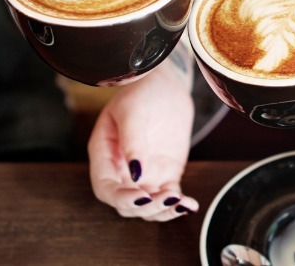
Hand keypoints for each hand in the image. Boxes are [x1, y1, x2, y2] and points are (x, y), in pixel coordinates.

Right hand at [88, 61, 197, 220]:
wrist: (166, 84)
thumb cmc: (142, 92)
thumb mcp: (133, 111)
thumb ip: (132, 141)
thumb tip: (135, 174)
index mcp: (104, 155)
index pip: (106, 189)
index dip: (120, 198)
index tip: (140, 196)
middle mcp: (121, 170)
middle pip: (127, 204)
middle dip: (146, 207)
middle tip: (167, 198)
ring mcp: (145, 175)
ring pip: (149, 207)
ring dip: (163, 211)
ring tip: (181, 202)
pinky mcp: (166, 174)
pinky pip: (170, 197)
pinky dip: (179, 205)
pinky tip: (190, 205)